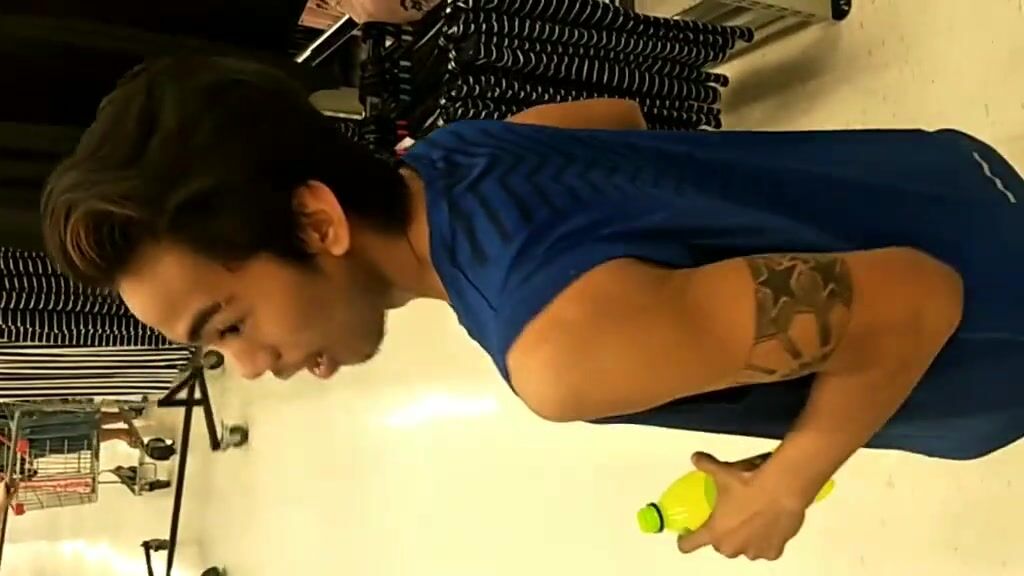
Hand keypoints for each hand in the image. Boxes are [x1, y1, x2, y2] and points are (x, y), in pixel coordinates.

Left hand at [676, 452, 807, 560]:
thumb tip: (696, 458)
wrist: (782, 489)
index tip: (685, 536)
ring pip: (744, 548)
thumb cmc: (748, 484)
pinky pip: (764, 549)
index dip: (685, 540)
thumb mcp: (723, 472)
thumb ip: (706, 466)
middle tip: (730, 516)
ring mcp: (753, 552)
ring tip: (752, 518)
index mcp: (714, 532)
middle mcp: (731, 547)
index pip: (690, 544)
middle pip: (721, 545)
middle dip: (724, 534)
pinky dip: (765, 540)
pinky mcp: (773, 552)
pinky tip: (768, 524)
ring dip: (745, 538)